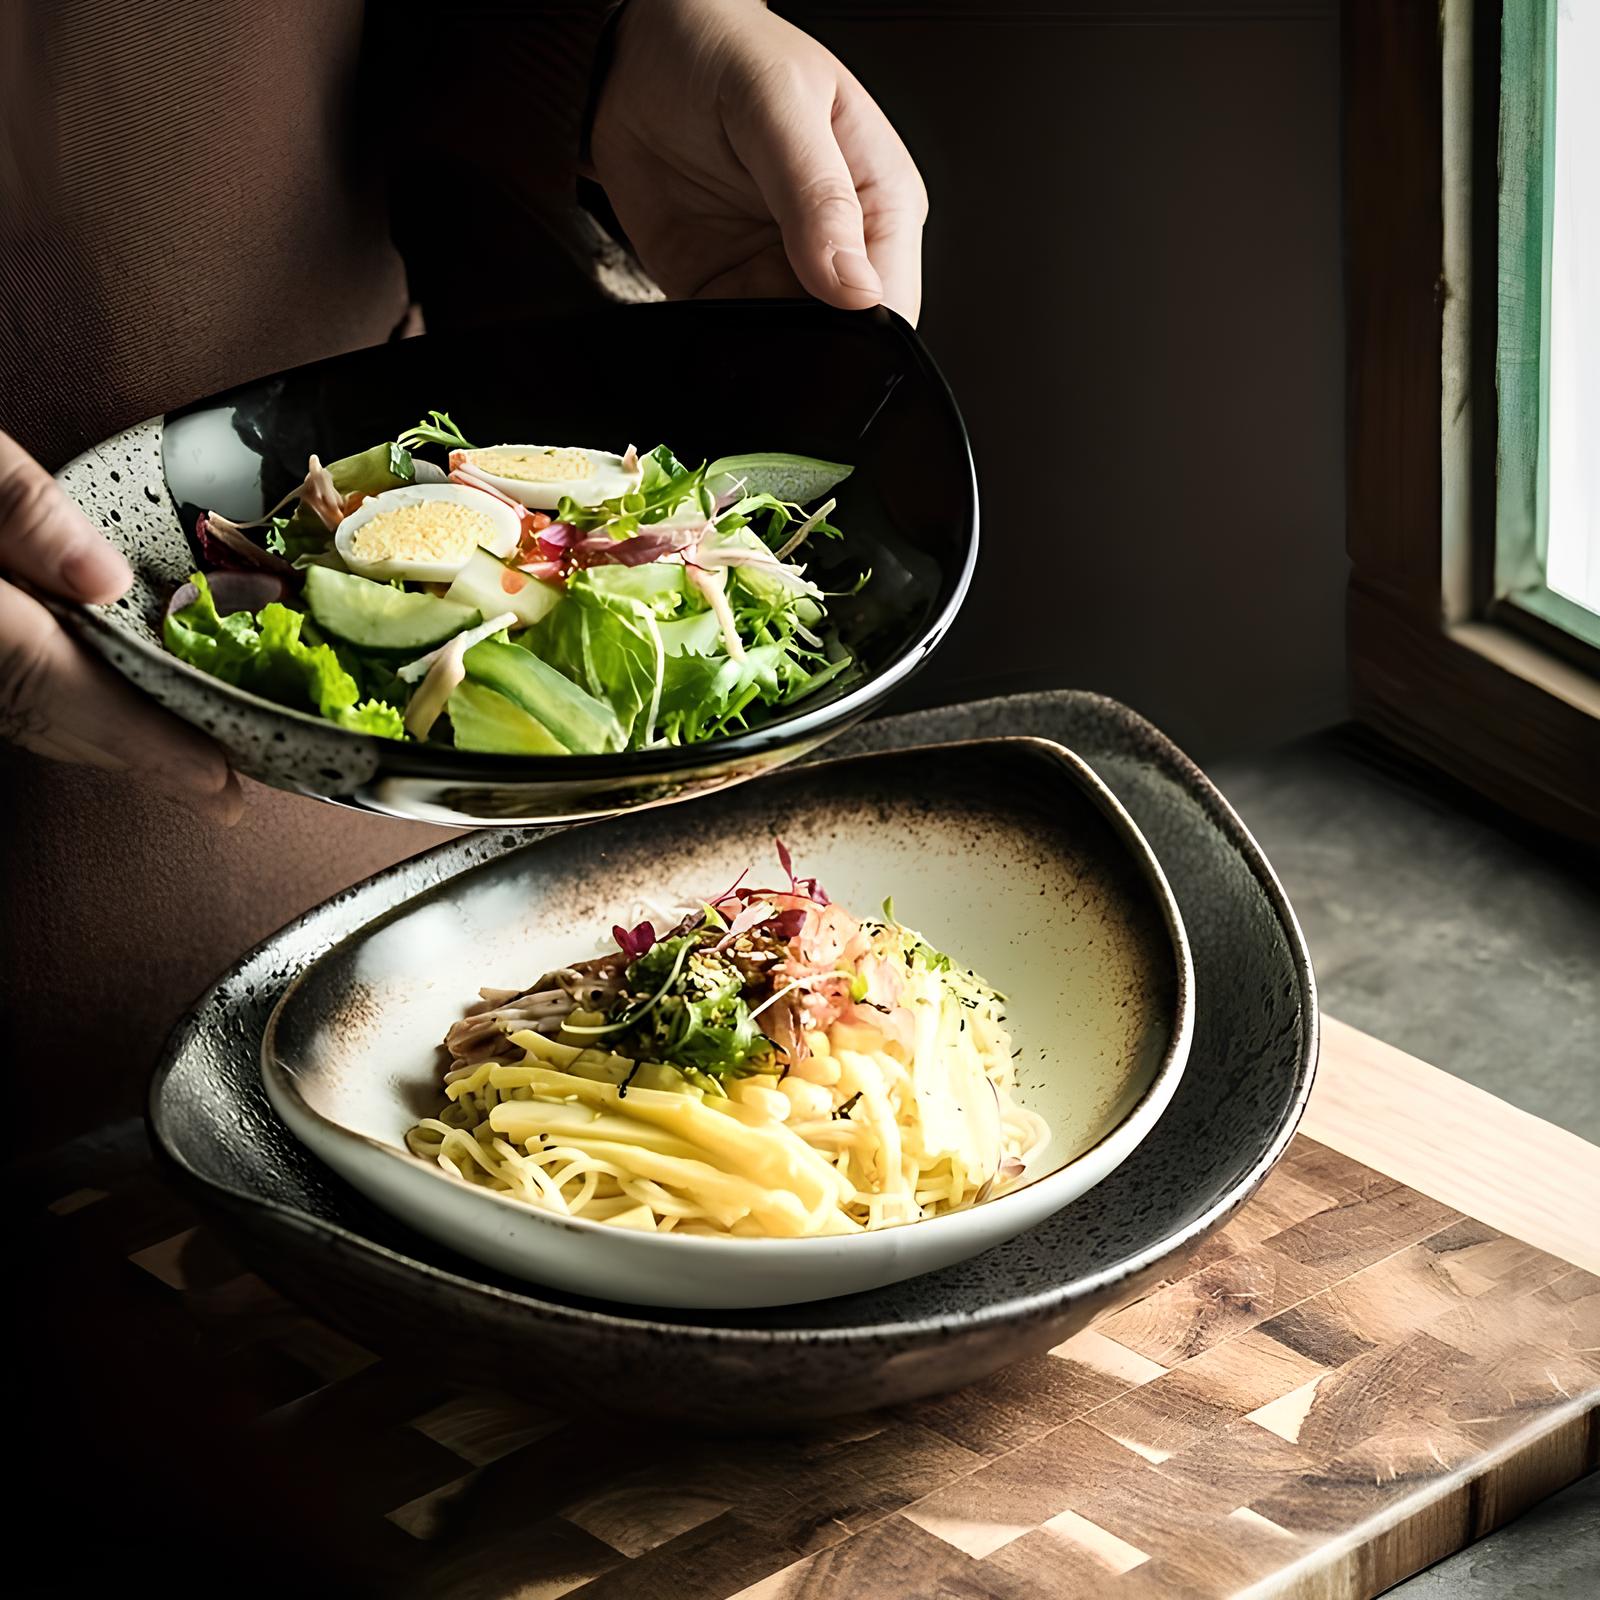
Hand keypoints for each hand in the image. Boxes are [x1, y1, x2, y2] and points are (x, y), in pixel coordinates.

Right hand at [0, 430, 240, 820]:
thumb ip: (18, 510)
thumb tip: (103, 577)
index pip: (70, 696)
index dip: (152, 748)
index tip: (220, 784)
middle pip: (51, 724)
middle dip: (140, 759)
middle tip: (221, 792)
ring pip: (21, 722)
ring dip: (98, 743)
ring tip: (177, 765)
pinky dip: (52, 712)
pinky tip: (89, 712)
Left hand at [589, 0, 926, 321]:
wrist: (637, 54)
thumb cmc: (725, 50)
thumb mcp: (779, 102)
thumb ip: (817, 195)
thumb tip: (857, 285)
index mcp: (881, 202)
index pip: (894, 295)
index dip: (867, 330)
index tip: (827, 325)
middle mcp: (838, 249)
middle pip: (845, 339)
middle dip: (815, 349)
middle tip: (769, 316)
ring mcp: (778, 277)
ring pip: (788, 352)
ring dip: (765, 354)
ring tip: (735, 310)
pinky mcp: (725, 293)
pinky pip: (730, 343)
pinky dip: (719, 346)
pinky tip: (709, 324)